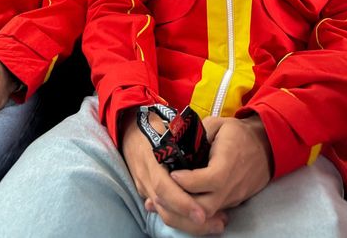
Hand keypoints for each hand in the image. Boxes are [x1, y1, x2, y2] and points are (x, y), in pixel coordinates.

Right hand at [121, 111, 227, 235]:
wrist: (128, 127)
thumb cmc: (152, 123)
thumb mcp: (167, 126)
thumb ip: (182, 137)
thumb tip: (206, 144)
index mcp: (150, 158)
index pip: (163, 188)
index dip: (182, 203)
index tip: (202, 213)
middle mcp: (145, 176)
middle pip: (165, 208)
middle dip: (190, 221)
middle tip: (217, 223)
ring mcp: (143, 186)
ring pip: (164, 213)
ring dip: (189, 223)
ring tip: (215, 223)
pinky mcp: (145, 191)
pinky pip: (163, 209)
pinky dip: (182, 217)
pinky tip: (201, 219)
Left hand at [170, 115, 271, 217]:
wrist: (266, 146)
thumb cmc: (239, 133)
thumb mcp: (218, 124)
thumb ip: (199, 133)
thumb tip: (178, 140)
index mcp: (228, 164)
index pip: (209, 180)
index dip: (188, 181)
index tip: (172, 174)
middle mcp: (231, 186)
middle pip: (205, 207)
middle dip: (181, 204)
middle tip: (161, 193)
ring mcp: (232, 197)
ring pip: (208, 215)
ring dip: (185, 211)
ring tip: (165, 201)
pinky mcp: (231, 202)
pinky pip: (212, 211)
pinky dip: (195, 211)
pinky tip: (179, 203)